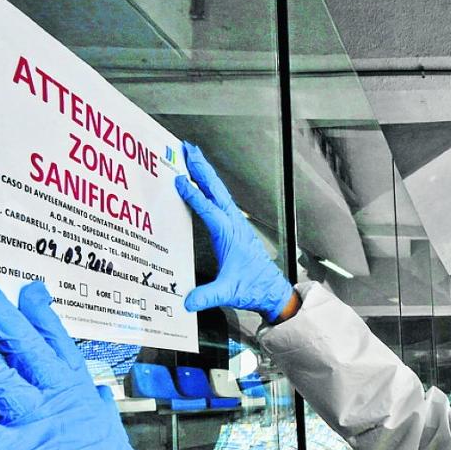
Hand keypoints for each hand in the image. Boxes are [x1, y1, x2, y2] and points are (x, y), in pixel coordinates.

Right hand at [175, 141, 295, 321]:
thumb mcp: (228, 292)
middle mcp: (233, 224)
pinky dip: (210, 187)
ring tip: (193, 156)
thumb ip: (207, 296)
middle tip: (187, 148)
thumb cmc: (252, 287)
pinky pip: (221, 200)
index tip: (178, 179)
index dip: (193, 194)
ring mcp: (236, 224)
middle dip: (201, 168)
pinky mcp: (236, 227)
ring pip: (219, 192)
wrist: (271, 290)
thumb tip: (188, 301)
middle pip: (215, 190)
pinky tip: (204, 183)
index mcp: (229, 234)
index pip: (208, 209)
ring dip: (206, 173)